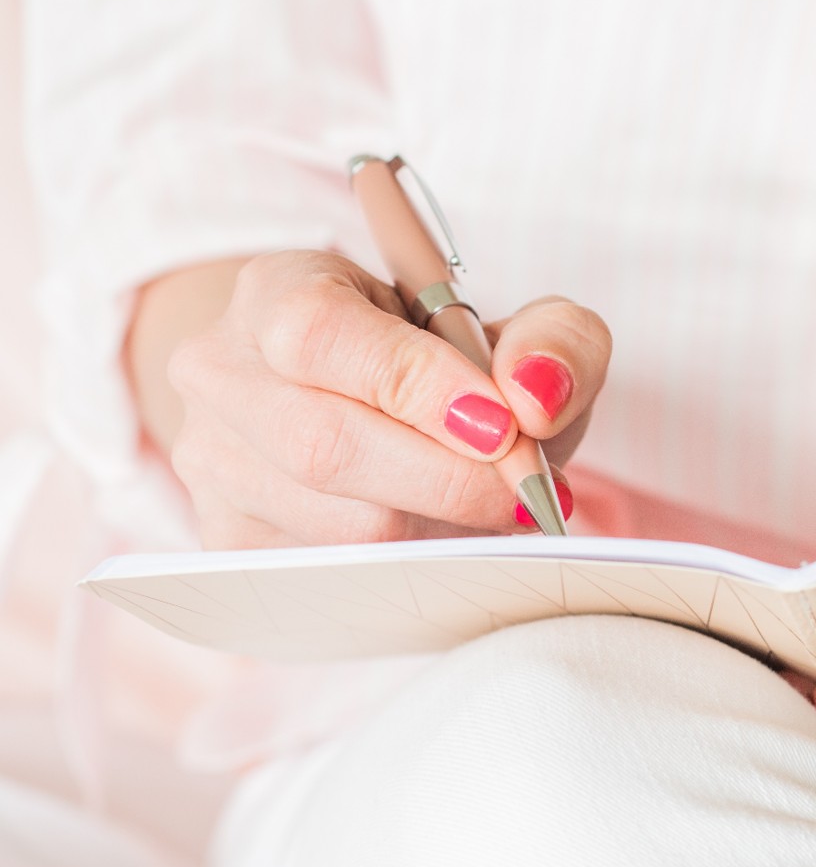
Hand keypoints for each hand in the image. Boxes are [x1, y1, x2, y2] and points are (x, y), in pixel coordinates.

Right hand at [164, 250, 609, 548]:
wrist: (366, 409)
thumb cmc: (443, 366)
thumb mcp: (512, 330)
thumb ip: (553, 341)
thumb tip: (535, 396)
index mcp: (276, 290)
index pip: (319, 333)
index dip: (416, 385)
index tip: (504, 425)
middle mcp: (220, 373)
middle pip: (320, 445)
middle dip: (448, 480)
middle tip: (528, 491)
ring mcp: (211, 463)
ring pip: (332, 526)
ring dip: (437, 528)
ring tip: (493, 509)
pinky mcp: (228, 542)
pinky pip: (328, 575)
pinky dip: (411, 566)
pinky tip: (447, 537)